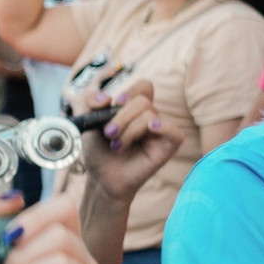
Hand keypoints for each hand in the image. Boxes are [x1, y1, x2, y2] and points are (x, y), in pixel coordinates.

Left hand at [77, 80, 183, 202]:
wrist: (101, 177)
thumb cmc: (98, 150)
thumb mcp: (88, 121)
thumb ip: (89, 101)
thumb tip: (106, 97)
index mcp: (135, 108)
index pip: (144, 87)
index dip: (130, 91)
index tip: (113, 103)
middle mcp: (151, 117)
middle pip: (142, 102)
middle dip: (120, 117)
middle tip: (108, 134)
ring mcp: (161, 132)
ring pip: (149, 116)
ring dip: (127, 131)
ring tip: (117, 146)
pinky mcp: (168, 148)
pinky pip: (176, 133)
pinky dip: (164, 127)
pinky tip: (151, 128)